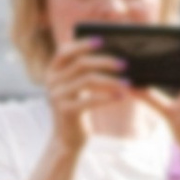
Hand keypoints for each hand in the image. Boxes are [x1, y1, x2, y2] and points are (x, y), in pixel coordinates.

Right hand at [43, 30, 128, 155]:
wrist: (67, 138)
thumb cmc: (78, 108)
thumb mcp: (77, 88)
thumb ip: (84, 72)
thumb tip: (114, 56)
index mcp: (52, 72)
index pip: (64, 51)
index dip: (82, 44)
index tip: (102, 40)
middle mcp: (51, 81)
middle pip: (80, 64)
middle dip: (105, 62)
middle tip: (125, 64)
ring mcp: (56, 96)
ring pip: (88, 80)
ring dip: (111, 80)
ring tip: (128, 83)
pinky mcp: (65, 111)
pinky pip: (89, 100)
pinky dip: (108, 97)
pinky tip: (121, 96)